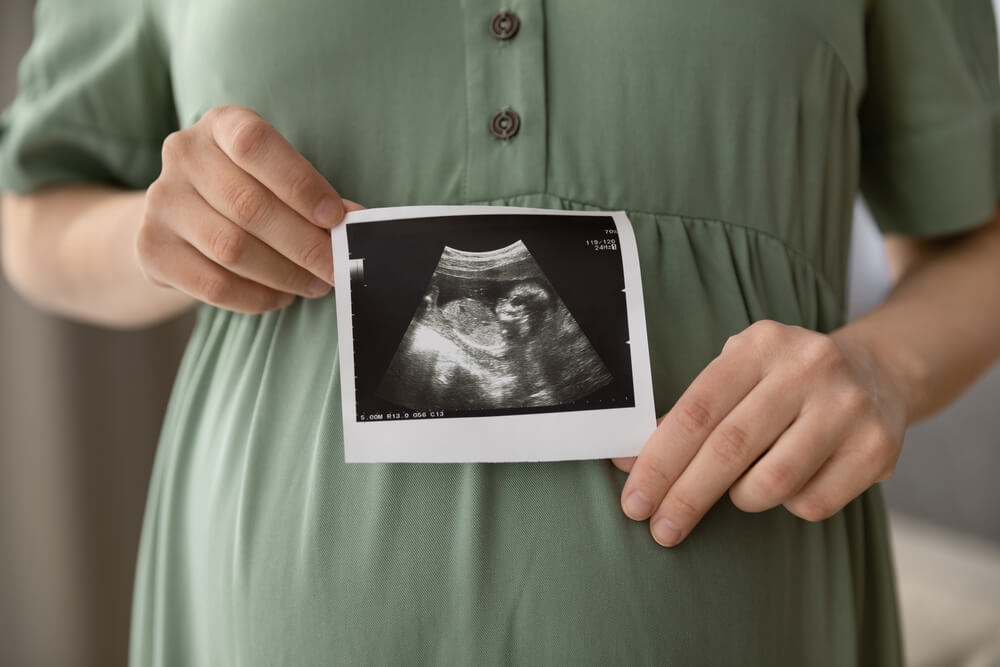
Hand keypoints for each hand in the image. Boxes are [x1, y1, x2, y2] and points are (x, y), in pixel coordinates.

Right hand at [136, 105, 362, 312]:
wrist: (178, 220)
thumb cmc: (247, 191)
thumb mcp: (277, 178)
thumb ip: (312, 196)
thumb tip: (354, 220)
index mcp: (220, 124)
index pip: (255, 144)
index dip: (300, 183)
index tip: (337, 218)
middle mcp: (183, 154)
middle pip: (248, 206)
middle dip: (304, 244)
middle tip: (337, 267)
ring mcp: (161, 201)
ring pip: (230, 249)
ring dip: (284, 274)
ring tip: (314, 284)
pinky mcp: (151, 248)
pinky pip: (212, 284)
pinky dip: (256, 297)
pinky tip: (281, 297)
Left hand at [614, 320, 907, 546]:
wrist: (880, 372)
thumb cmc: (786, 380)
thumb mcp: (740, 374)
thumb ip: (690, 414)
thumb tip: (627, 463)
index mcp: (760, 345)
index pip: (696, 411)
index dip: (659, 460)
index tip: (635, 499)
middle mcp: (807, 368)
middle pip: (729, 448)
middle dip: (686, 496)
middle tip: (660, 528)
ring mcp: (847, 407)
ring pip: (773, 482)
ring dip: (743, 498)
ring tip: (740, 491)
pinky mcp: (877, 447)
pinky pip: (813, 502)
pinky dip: (789, 505)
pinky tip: (791, 485)